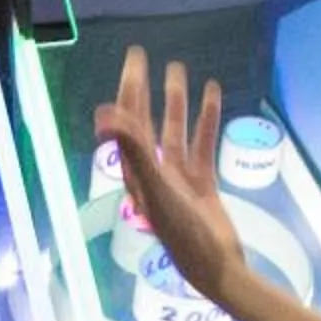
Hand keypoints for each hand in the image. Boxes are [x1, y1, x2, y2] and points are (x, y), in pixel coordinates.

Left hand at [92, 44, 247, 306]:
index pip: (129, 122)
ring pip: (175, 129)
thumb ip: (133, 151)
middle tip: (143, 55)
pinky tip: (213, 97)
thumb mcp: (156, 189)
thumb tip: (105, 115)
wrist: (215, 265)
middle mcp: (152, 171)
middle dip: (144, 89)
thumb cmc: (183, 232)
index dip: (129, 89)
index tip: (133, 60)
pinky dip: (207, 120)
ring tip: (181, 70)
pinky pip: (203, 144)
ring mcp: (178, 177)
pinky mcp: (201, 183)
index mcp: (136, 172)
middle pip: (146, 121)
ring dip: (177, 101)